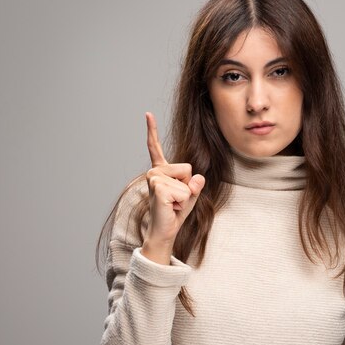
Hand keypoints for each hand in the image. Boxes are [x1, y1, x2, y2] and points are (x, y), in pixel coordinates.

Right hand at [141, 112, 204, 262]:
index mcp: (161, 169)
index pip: (154, 147)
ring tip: (173, 204)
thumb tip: (197, 178)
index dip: (152, 130)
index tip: (147, 114)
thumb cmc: (176, 212)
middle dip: (189, 186)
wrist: (166, 231)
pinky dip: (183, 202)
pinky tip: (171, 207)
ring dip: (185, 196)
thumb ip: (196, 183)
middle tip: (176, 199)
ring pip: (187, 180)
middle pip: (187, 168)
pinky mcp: (158, 188)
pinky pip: (184, 191)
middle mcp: (154, 171)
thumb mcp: (192, 194)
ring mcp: (154, 178)